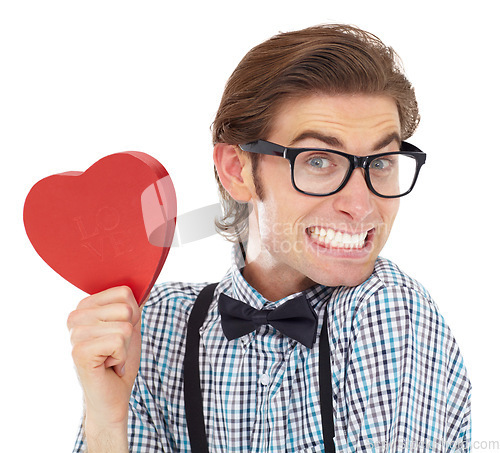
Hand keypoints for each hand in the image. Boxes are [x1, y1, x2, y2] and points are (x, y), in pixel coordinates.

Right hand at [67, 286, 141, 433]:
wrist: (113, 394)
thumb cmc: (121, 358)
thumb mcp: (131, 324)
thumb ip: (132, 302)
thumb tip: (143, 283)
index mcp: (85, 305)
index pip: (123, 292)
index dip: (132, 316)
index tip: (119, 333)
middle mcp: (75, 316)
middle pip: (125, 309)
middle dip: (129, 332)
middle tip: (115, 349)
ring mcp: (75, 334)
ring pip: (124, 326)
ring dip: (124, 347)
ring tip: (111, 357)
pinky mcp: (79, 351)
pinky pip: (118, 341)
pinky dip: (121, 357)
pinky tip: (108, 366)